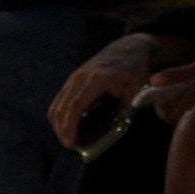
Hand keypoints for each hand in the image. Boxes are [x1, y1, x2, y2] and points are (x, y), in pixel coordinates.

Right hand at [47, 33, 161, 148]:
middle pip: (61, 108)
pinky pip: (59, 101)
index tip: (70, 144)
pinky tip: (71, 127)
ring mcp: (73, 78)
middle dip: (62, 130)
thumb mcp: (137, 90)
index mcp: (96, 79)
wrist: (130, 47)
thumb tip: (110, 133)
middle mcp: (79, 77)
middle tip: (71, 146)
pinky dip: (61, 116)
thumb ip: (125, 111)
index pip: (75, 106)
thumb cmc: (136, 70)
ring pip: (56, 105)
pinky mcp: (72, 80)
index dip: (70, 126)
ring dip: (59, 124)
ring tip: (70, 139)